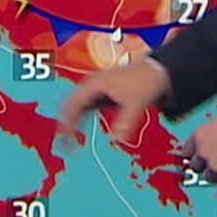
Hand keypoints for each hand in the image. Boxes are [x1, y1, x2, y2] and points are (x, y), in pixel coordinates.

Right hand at [55, 57, 170, 148]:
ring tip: (67, 143)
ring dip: (70, 123)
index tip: (65, 138)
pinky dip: (78, 120)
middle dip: (64, 124)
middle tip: (62, 145)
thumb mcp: (136, 103)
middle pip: (68, 105)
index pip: (73, 104)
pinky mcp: (98, 95)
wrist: (154, 71)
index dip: (67, 122)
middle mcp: (89, 86)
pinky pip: (83, 109)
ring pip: (74, 107)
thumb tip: (117, 139)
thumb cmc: (143, 83)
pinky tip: (78, 133)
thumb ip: (126, 121)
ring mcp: (93, 90)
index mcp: (94, 85)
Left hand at [181, 110, 216, 186]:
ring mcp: (213, 167)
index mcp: (200, 135)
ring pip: (208, 177)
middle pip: (195, 166)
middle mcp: (202, 152)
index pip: (186, 151)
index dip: (194, 155)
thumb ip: (215, 134)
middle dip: (204, 165)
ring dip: (216, 173)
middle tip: (216, 163)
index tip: (197, 158)